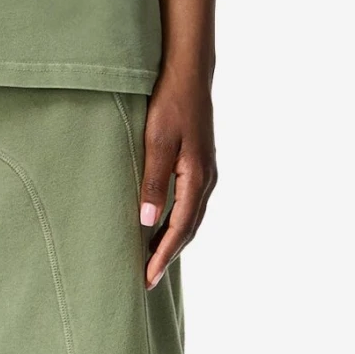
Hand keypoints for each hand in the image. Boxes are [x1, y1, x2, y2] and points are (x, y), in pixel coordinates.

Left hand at [138, 67, 216, 289]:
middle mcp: (206, 178)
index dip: (163, 254)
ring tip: (153, 260)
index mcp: (197, 177)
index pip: (180, 228)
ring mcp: (205, 171)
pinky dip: (177, 222)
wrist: (188, 74)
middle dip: (168, 254)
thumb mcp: (156, 141)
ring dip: (173, 240)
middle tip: (147, 279)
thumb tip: (148, 222)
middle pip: (189, 228)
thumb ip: (153, 182)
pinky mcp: (199, 164)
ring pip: (191, 217)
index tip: (147, 277)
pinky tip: (162, 226)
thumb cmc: (170, 104)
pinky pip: (190, 203)